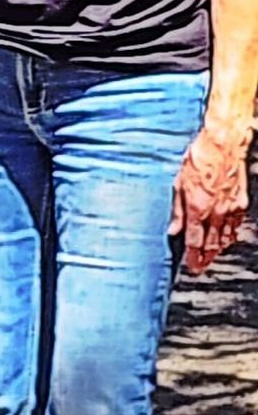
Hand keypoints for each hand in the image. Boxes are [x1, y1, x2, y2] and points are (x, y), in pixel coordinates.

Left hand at [171, 121, 248, 273]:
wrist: (223, 146)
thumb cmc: (197, 161)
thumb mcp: (177, 184)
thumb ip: (176, 211)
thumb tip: (172, 230)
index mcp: (198, 209)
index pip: (195, 241)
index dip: (193, 257)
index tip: (190, 266)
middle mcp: (216, 213)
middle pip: (212, 244)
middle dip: (205, 258)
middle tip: (199, 268)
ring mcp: (231, 209)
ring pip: (226, 238)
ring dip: (218, 250)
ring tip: (210, 257)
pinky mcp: (241, 203)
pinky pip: (236, 226)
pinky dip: (230, 236)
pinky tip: (225, 240)